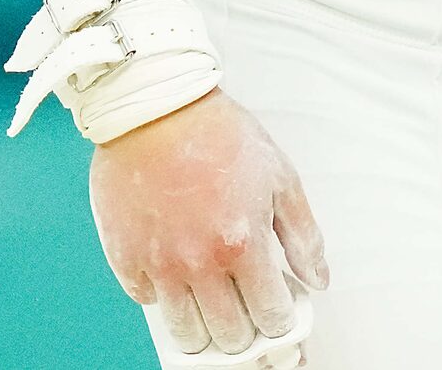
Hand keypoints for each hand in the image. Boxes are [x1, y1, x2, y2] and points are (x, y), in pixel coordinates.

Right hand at [89, 89, 329, 355]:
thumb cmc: (219, 133)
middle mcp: (199, 263)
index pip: (269, 318)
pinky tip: (174, 273)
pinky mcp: (124, 256)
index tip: (277, 312)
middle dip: (244, 330)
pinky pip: (145, 301)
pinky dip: (162, 296)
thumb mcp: (280, 176)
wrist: (157, 106)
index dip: (279, 321)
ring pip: (185, 333)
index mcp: (241, 244)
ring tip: (211, 305)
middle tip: (245, 308)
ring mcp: (158, 264)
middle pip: (228, 336)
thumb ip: (303, 236)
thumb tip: (317, 279)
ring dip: (203, 328)